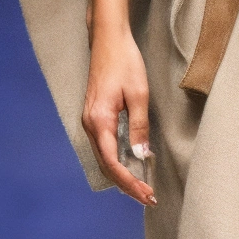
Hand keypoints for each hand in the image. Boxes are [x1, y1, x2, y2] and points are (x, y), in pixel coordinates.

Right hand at [82, 23, 155, 206]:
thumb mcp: (139, 94)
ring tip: (142, 189)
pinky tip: (132, 167)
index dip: (129, 182)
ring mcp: (90, 121)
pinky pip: (104, 147)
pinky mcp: (95, 117)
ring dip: (122, 176)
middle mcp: (89, 124)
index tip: (147, 194)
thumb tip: (142, 155)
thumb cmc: (124, 62)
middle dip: (127, 185)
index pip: (112, 162)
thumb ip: (140, 126)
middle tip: (149, 198)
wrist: (108, 40)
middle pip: (106, 165)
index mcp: (99, 120)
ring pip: (104, 158)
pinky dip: (117, 162)